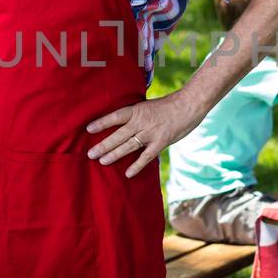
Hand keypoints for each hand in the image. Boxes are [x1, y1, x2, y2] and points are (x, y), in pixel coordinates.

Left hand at [86, 92, 202, 177]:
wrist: (189, 104)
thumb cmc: (169, 105)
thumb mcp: (149, 106)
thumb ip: (137, 115)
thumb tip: (124, 123)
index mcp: (137, 110)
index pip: (116, 116)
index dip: (102, 123)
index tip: (88, 129)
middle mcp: (142, 121)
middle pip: (118, 135)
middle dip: (103, 145)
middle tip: (90, 153)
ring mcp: (151, 133)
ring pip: (129, 146)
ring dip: (114, 154)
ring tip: (102, 161)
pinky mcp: (161, 142)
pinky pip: (146, 156)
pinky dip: (137, 165)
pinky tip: (128, 173)